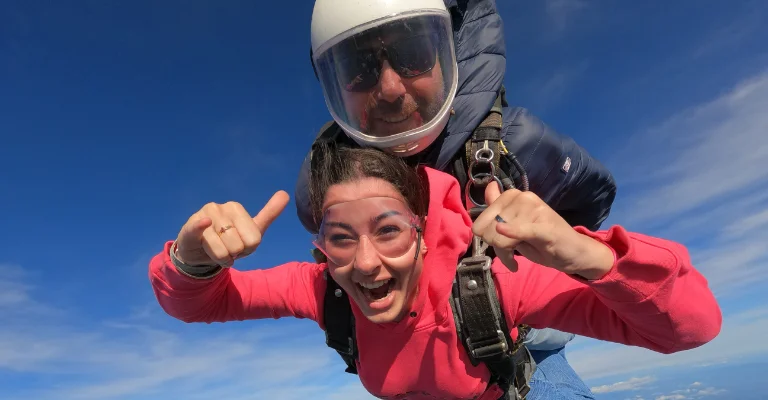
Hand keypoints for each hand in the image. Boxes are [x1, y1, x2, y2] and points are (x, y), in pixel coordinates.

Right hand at [174, 191, 289, 266]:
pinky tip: (204, 223)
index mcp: (236, 208)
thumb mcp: (251, 231)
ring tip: (215, 250)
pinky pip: (199, 228)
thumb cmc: (229, 241)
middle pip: (239, 246)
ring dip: (220, 258)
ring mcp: (204, 216)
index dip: (247, 250)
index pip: (254, 241)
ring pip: (223, 250)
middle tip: (226, 248)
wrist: (198, 252)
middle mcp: (220, 208)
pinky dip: (202, 226)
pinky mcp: (190, 227)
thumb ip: (269, 214)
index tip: (240, 245)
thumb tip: (285, 193)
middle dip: (233, 254)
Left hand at [472, 183, 613, 279]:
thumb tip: (488, 186)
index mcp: (515, 196)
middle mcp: (524, 198)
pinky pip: (522, 230)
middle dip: (496, 247)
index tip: (496, 245)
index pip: (484, 217)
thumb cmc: (542, 239)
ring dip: (505, 254)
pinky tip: (504, 232)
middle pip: (491, 227)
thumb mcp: (516, 223)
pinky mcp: (546, 227)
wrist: (574, 251)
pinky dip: (512, 232)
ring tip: (514, 260)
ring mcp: (536, 210)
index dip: (486, 235)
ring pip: (502, 235)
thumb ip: (500, 207)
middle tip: (508, 256)